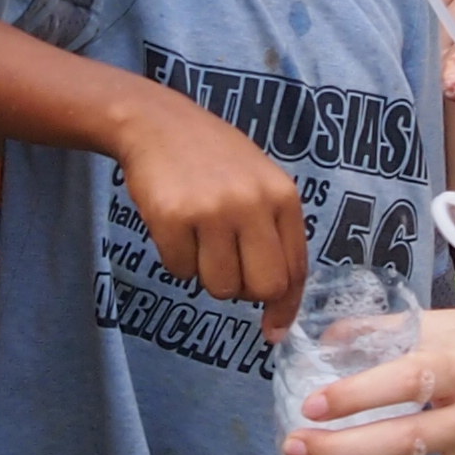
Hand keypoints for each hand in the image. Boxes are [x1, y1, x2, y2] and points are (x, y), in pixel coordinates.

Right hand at [112, 89, 305, 335]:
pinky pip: (180, 272)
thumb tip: (277, 313)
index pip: (296, 270)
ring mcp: (212, 210)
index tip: (273, 329)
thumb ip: (275, 237)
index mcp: (283, 197)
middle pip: (263, 288)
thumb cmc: (215, 161)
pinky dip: (176, 260)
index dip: (285, 307)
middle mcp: (253, 204)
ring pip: (220, 287)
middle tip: (226, 268)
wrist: (159, 124)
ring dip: (207, 275)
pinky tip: (176, 227)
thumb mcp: (260, 186)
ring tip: (200, 239)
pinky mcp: (173, 217)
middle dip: (244, 292)